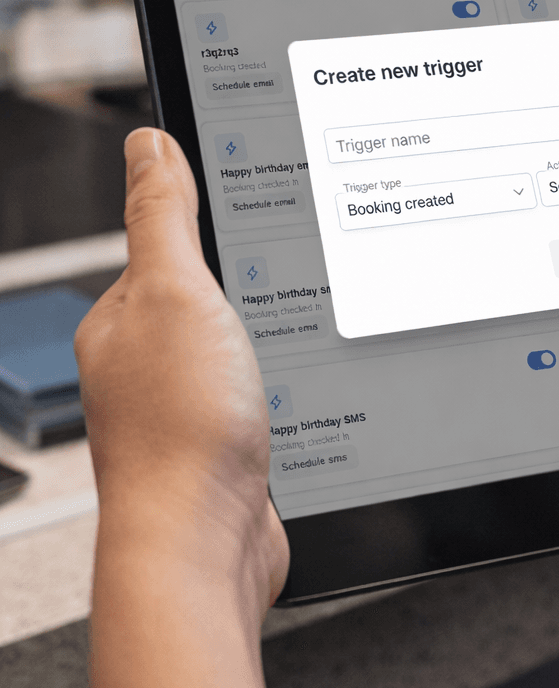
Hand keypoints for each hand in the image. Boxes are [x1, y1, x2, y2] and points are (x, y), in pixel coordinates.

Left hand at [76, 128, 287, 687]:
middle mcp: (152, 357)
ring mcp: (191, 399)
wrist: (205, 543)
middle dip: (256, 276)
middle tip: (297, 264)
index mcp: (127, 314)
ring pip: (243, 339)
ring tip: (303, 323)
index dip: (215, 214)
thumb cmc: (180, 430)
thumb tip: (149, 144)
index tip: (260, 196)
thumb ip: (165, 218)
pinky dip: (284, 376)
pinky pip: (262, 384)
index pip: (169, 239)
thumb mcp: (177, 294)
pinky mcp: (228, 436)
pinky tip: (303, 377)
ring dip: (273, 329)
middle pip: (213, 288)